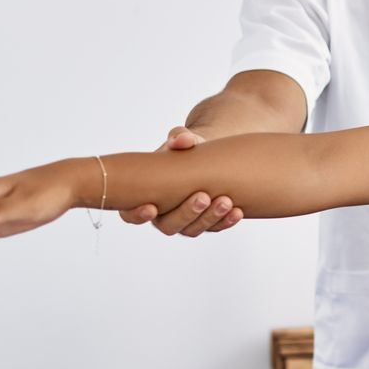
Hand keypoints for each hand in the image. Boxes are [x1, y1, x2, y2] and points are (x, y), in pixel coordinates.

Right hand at [119, 127, 241, 236]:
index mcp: (142, 197)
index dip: (138, 214)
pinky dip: (226, 221)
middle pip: (168, 226)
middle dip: (186, 213)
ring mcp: (183, 222)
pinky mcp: (204, 224)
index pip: (130, 214)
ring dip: (210, 218)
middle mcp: (161, 215)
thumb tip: (184, 139)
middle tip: (202, 197)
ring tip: (226, 201)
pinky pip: (214, 228)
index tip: (152, 207)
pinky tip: (238, 211)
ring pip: (192, 230)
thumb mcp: (179, 141)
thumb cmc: (183, 149)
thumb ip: (178, 138)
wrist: (206, 155)